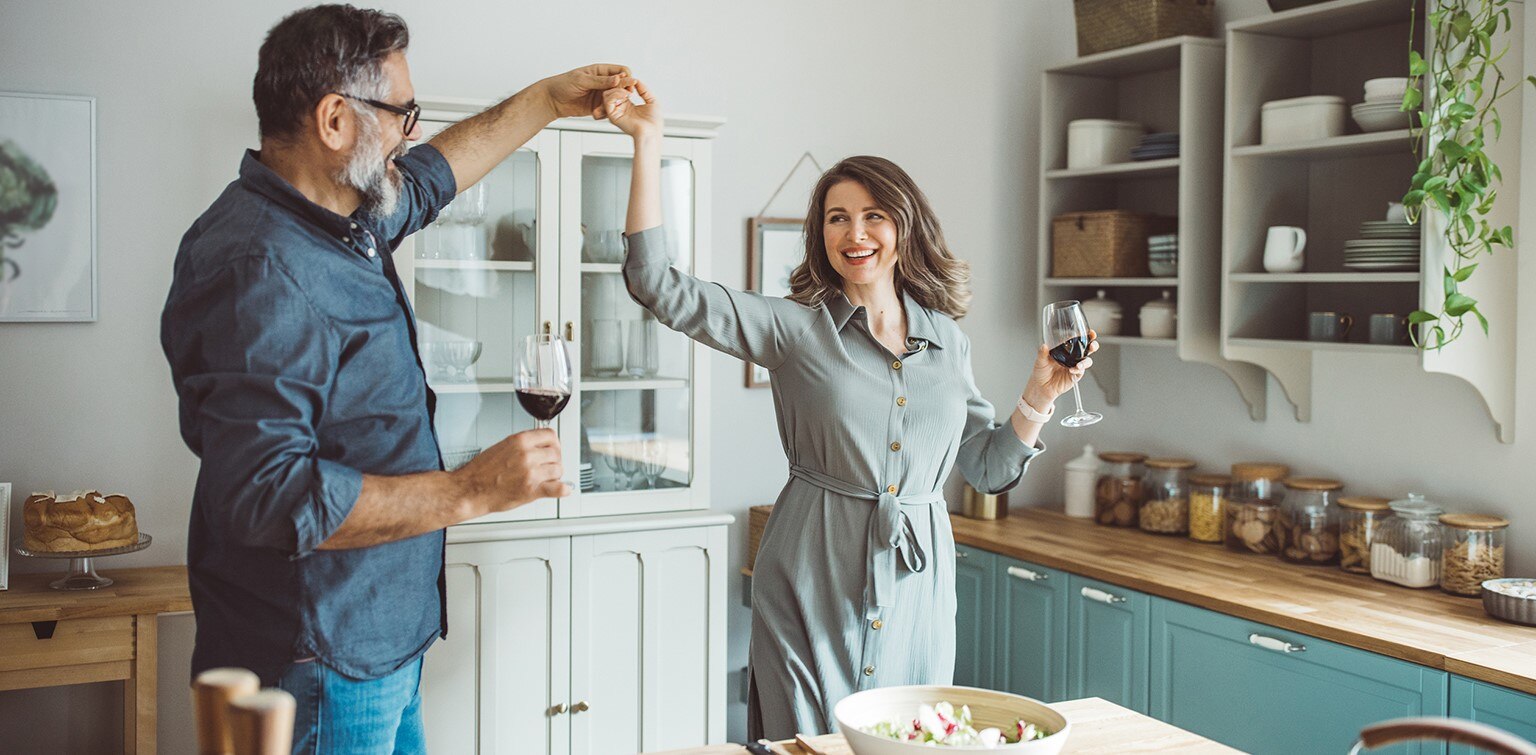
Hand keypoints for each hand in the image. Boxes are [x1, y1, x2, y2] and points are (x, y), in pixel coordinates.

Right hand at [452, 428, 569, 514]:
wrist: (470, 489)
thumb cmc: (481, 471)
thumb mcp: (502, 447)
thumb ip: (523, 445)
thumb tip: (539, 446)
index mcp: (519, 441)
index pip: (550, 435)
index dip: (553, 443)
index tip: (552, 448)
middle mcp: (527, 455)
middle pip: (556, 453)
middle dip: (554, 460)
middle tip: (548, 466)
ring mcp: (530, 472)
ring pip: (558, 469)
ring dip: (554, 474)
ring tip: (546, 477)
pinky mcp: (531, 490)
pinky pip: (557, 488)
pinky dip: (562, 490)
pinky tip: (563, 489)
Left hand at [535, 64, 636, 119]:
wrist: (552, 100)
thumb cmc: (562, 85)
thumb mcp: (582, 80)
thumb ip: (600, 81)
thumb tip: (618, 79)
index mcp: (600, 70)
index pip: (621, 71)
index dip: (627, 78)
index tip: (627, 86)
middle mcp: (603, 82)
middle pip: (622, 86)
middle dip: (622, 93)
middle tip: (620, 100)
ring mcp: (601, 94)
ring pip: (617, 99)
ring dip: (614, 105)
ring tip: (604, 108)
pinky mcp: (598, 106)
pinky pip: (609, 110)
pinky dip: (606, 113)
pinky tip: (597, 113)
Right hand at [603, 80, 660, 138]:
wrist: (652, 132)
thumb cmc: (654, 122)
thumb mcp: (651, 100)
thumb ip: (643, 90)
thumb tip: (636, 80)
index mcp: (628, 105)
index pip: (620, 89)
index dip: (625, 82)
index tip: (633, 80)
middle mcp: (620, 108)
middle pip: (612, 89)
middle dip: (621, 83)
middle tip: (631, 82)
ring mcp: (616, 112)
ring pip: (607, 94)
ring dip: (618, 89)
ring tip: (628, 92)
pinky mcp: (613, 116)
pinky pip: (608, 101)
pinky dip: (616, 95)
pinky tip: (625, 96)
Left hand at [1022, 329, 1098, 409]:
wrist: (1041, 387)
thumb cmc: (1041, 372)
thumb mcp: (1040, 360)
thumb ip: (1042, 353)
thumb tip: (1044, 346)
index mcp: (1065, 350)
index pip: (1078, 340)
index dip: (1085, 335)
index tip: (1089, 332)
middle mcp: (1072, 357)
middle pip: (1088, 349)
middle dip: (1093, 345)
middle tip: (1092, 346)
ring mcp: (1075, 366)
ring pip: (1087, 361)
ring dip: (1086, 361)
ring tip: (1079, 364)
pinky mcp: (1075, 376)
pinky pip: (1081, 371)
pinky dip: (1079, 370)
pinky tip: (1073, 370)